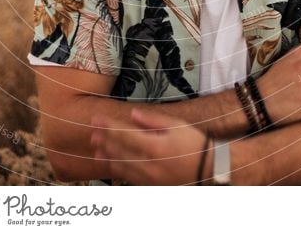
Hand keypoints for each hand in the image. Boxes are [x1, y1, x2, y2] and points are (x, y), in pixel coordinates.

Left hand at [90, 108, 208, 184]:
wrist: (208, 168)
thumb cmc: (194, 143)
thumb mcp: (176, 125)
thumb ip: (152, 120)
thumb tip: (133, 114)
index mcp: (154, 146)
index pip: (124, 134)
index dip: (108, 126)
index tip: (97, 118)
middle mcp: (148, 164)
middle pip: (119, 150)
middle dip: (104, 139)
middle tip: (92, 131)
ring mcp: (148, 178)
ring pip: (121, 166)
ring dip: (107, 155)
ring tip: (96, 148)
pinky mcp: (151, 185)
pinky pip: (129, 177)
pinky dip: (117, 169)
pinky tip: (111, 163)